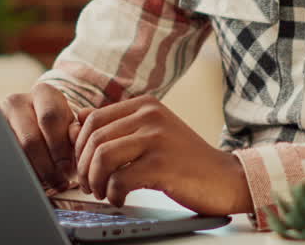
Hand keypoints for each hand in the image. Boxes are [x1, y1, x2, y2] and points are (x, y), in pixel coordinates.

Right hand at [2, 82, 77, 191]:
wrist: (34, 128)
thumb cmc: (58, 130)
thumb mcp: (69, 127)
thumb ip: (76, 132)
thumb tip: (74, 137)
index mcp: (43, 93)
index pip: (50, 118)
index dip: (60, 147)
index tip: (67, 168)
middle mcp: (18, 101)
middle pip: (31, 139)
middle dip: (47, 166)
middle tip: (57, 182)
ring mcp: (0, 118)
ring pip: (16, 153)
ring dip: (34, 173)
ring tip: (48, 184)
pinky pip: (6, 159)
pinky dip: (22, 174)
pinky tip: (33, 181)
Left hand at [73, 95, 253, 215]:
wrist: (226, 178)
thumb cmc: (186, 160)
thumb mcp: (153, 132)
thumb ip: (120, 125)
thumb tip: (77, 120)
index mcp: (146, 105)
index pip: (93, 119)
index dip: (80, 146)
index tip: (84, 165)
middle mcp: (150, 116)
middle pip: (94, 138)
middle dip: (84, 167)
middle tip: (89, 185)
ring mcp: (156, 139)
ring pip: (102, 157)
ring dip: (95, 181)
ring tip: (103, 193)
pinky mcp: (161, 165)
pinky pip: (119, 179)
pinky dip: (113, 194)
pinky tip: (120, 199)